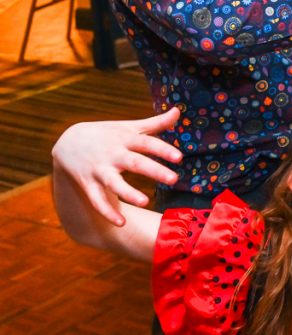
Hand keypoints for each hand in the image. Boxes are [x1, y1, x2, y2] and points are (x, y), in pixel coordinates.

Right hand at [51, 108, 181, 225]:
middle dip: (153, 170)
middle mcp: (113, 155)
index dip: (163, 150)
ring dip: (128, 193)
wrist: (69, 142)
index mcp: (125, 139)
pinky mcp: (88, 184)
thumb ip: (155, 122)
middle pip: (134, 163)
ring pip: (114, 184)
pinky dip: (107, 212)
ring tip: (145, 202)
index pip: (146, 143)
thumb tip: (178, 110)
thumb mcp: (129, 127)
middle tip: (174, 179)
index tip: (179, 157)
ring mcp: (99, 170)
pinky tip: (122, 223)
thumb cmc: (108, 135)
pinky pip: (97, 201)